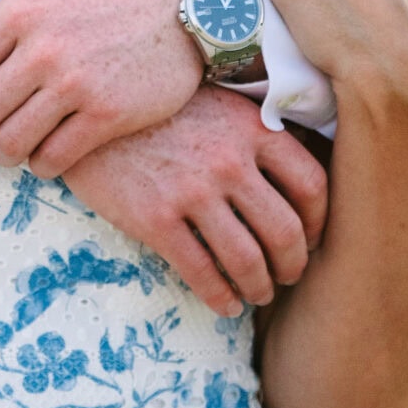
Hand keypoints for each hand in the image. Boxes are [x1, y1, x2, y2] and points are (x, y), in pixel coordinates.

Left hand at [0, 0, 201, 171]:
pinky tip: (42, 153)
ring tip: (6, 144)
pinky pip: (54, 159)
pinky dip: (40, 163)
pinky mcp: (108, 116)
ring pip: (11, 144)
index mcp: (18, 12)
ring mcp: (76, 86)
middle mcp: (42, 52)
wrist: (193, 3)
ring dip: (0, 151)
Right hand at [64, 85, 328, 315]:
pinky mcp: (156, 218)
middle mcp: (229, 160)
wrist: (88, 113)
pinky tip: (223, 304)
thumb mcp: (214, 103)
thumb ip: (254, 133)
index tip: (312, 238)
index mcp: (252, 127)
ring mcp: (193, 191)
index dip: (319, 221)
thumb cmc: (157, 110)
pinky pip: (201, 273)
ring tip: (256, 294)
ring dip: (259, 287)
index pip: (311, 183)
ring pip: (248, 260)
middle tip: (288, 276)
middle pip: (286, 231)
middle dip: (293, 265)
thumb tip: (291, 179)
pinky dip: (220, 298)